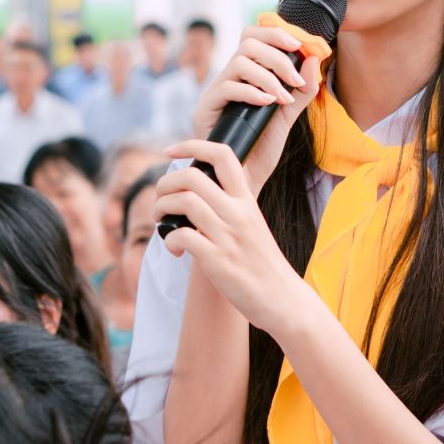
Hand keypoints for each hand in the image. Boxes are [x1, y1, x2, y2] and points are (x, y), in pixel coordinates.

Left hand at [153, 138, 317, 334]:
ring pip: (184, 201)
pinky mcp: (218, 260)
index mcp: (247, 200)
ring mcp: (228, 236)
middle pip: (192, 176)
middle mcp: (238, 213)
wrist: (282, 298)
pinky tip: (175, 249)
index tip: (171, 151)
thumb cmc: (262, 263)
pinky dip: (169, 239)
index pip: (222, 154)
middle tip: (161, 200)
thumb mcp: (252, 224)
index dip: (191, 145)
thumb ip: (229, 207)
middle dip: (165, 184)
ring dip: (162, 209)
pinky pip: (182, 236)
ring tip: (163, 222)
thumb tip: (196, 194)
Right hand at [191, 25, 321, 193]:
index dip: (276, 33)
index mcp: (245, 76)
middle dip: (277, 56)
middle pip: (247, 41)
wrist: (240, 181)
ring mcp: (215, 92)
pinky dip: (253, 91)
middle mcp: (228, 78)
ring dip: (268, 76)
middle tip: (294, 80)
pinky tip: (269, 103)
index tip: (301, 45)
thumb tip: (314, 60)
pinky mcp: (206, 109)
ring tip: (283, 97)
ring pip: (239, 61)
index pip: (254, 37)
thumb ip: (301, 90)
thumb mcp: (286, 116)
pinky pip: (227, 87)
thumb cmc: (259, 149)